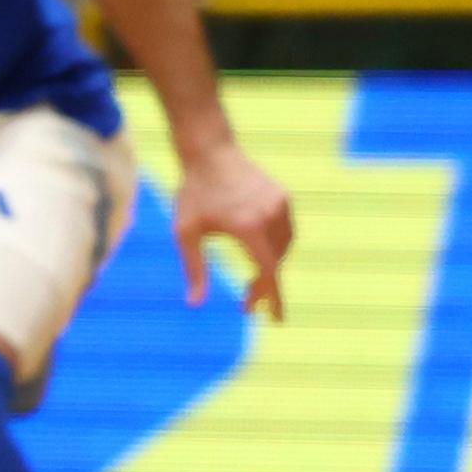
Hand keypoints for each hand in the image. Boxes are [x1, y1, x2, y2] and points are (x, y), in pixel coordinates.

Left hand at [172, 136, 293, 322]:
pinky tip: (261, 253)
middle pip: (276, 262)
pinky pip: (286, 230)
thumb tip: (194, 304)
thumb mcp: (186, 233)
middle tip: (249, 304)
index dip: (273, 298)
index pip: (268, 272)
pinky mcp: (284, 196)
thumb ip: (194, 268)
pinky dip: (277, 246)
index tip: (275, 319)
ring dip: (272, 266)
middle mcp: (270, 216)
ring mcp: (281, 204)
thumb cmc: (193, 193)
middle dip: (264, 286)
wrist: (210, 152)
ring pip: (284, 247)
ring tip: (254, 281)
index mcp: (247, 227)